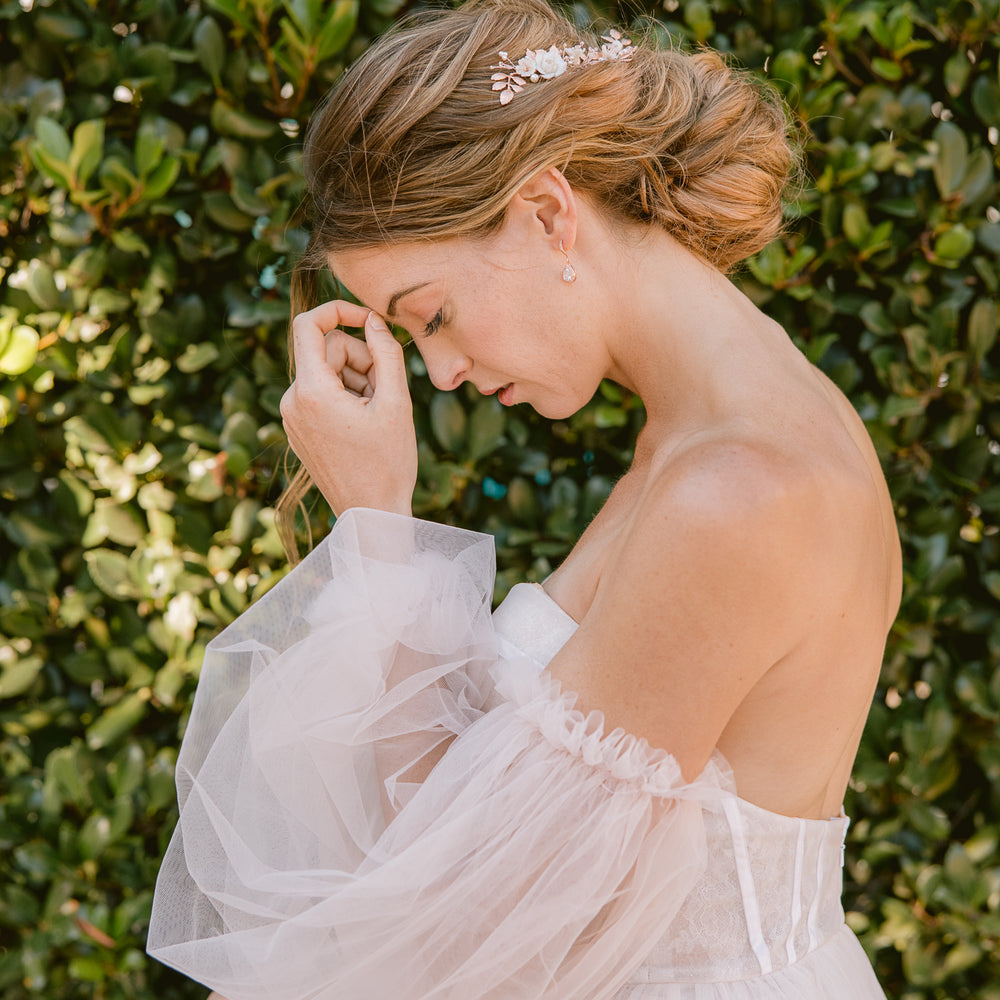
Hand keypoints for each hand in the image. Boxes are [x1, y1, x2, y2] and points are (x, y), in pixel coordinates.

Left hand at [279, 301, 416, 516]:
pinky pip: (321, 396)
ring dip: (357, 381)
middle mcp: (292, 402)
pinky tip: (366, 424)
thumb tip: (374, 320)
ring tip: (379, 413)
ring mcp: (291, 418)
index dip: (339, 310)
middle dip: (361, 359)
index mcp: (311, 392)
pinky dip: (346, 398)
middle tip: (389, 388)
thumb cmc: (388, 463)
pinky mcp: (298, 430)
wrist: (372, 514)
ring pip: (327, 374)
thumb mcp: (397, 402)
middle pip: (327, 352)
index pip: (309, 325)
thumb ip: (386, 353)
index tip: (368, 319)